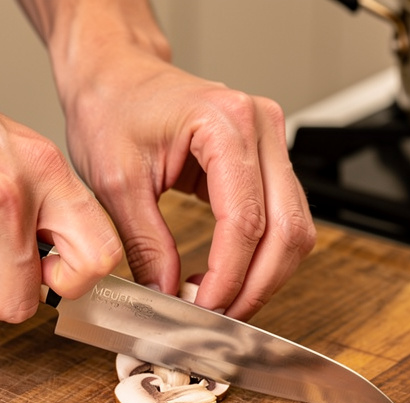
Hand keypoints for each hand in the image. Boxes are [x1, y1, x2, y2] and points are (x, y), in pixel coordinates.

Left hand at [35, 3, 316, 320]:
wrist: (117, 76)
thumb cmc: (113, 107)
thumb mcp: (115, 182)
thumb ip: (147, 243)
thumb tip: (169, 295)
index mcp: (224, 123)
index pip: (245, 219)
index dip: (229, 275)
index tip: (203, 309)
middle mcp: (261, 128)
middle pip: (287, 230)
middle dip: (256, 285)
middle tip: (219, 318)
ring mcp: (271, 143)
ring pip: (296, 231)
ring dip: (266, 277)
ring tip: (222, 301)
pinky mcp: (268, 161)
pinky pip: (285, 220)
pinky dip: (264, 258)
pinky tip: (230, 277)